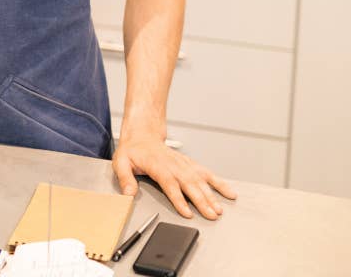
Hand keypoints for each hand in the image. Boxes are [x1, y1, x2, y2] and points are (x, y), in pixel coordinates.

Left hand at [112, 131, 236, 219]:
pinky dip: (219, 183)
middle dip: (201, 201)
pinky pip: (207, 173)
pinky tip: (229, 192)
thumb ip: (125, 178)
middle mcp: (174, 165)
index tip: (188, 212)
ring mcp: (184, 164)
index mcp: (157, 165)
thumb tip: (128, 194)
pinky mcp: (190, 164)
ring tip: (220, 209)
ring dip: (212, 195)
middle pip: (190, 184)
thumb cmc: (132, 151)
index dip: (179, 199)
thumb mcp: (120, 162)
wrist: (143, 136)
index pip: (170, 184)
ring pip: (200, 180)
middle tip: (211, 215)